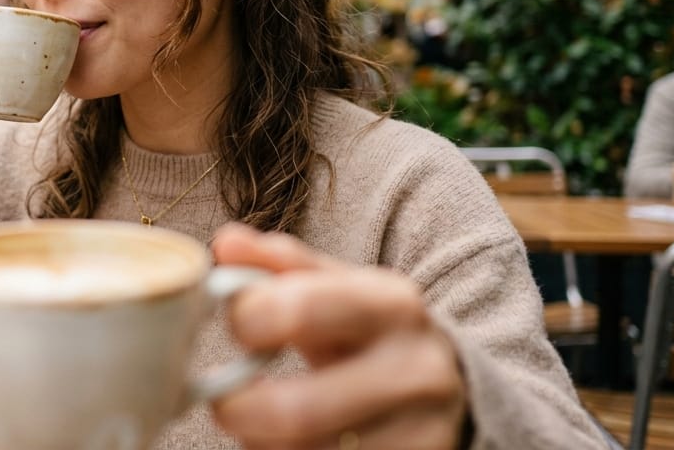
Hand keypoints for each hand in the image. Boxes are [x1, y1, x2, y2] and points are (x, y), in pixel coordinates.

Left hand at [209, 224, 467, 448]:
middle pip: (296, 412)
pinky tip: (292, 442)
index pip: (296, 310)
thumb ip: (280, 263)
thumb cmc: (370, 329)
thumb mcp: (336, 286)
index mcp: (393, 305)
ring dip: (260, 442)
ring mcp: (423, 434)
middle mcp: (416, 372)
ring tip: (259, 421)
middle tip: (222, 399)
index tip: (237, 326)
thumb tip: (227, 244)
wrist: (451, 385)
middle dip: (237, 409)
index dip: (245, 319)